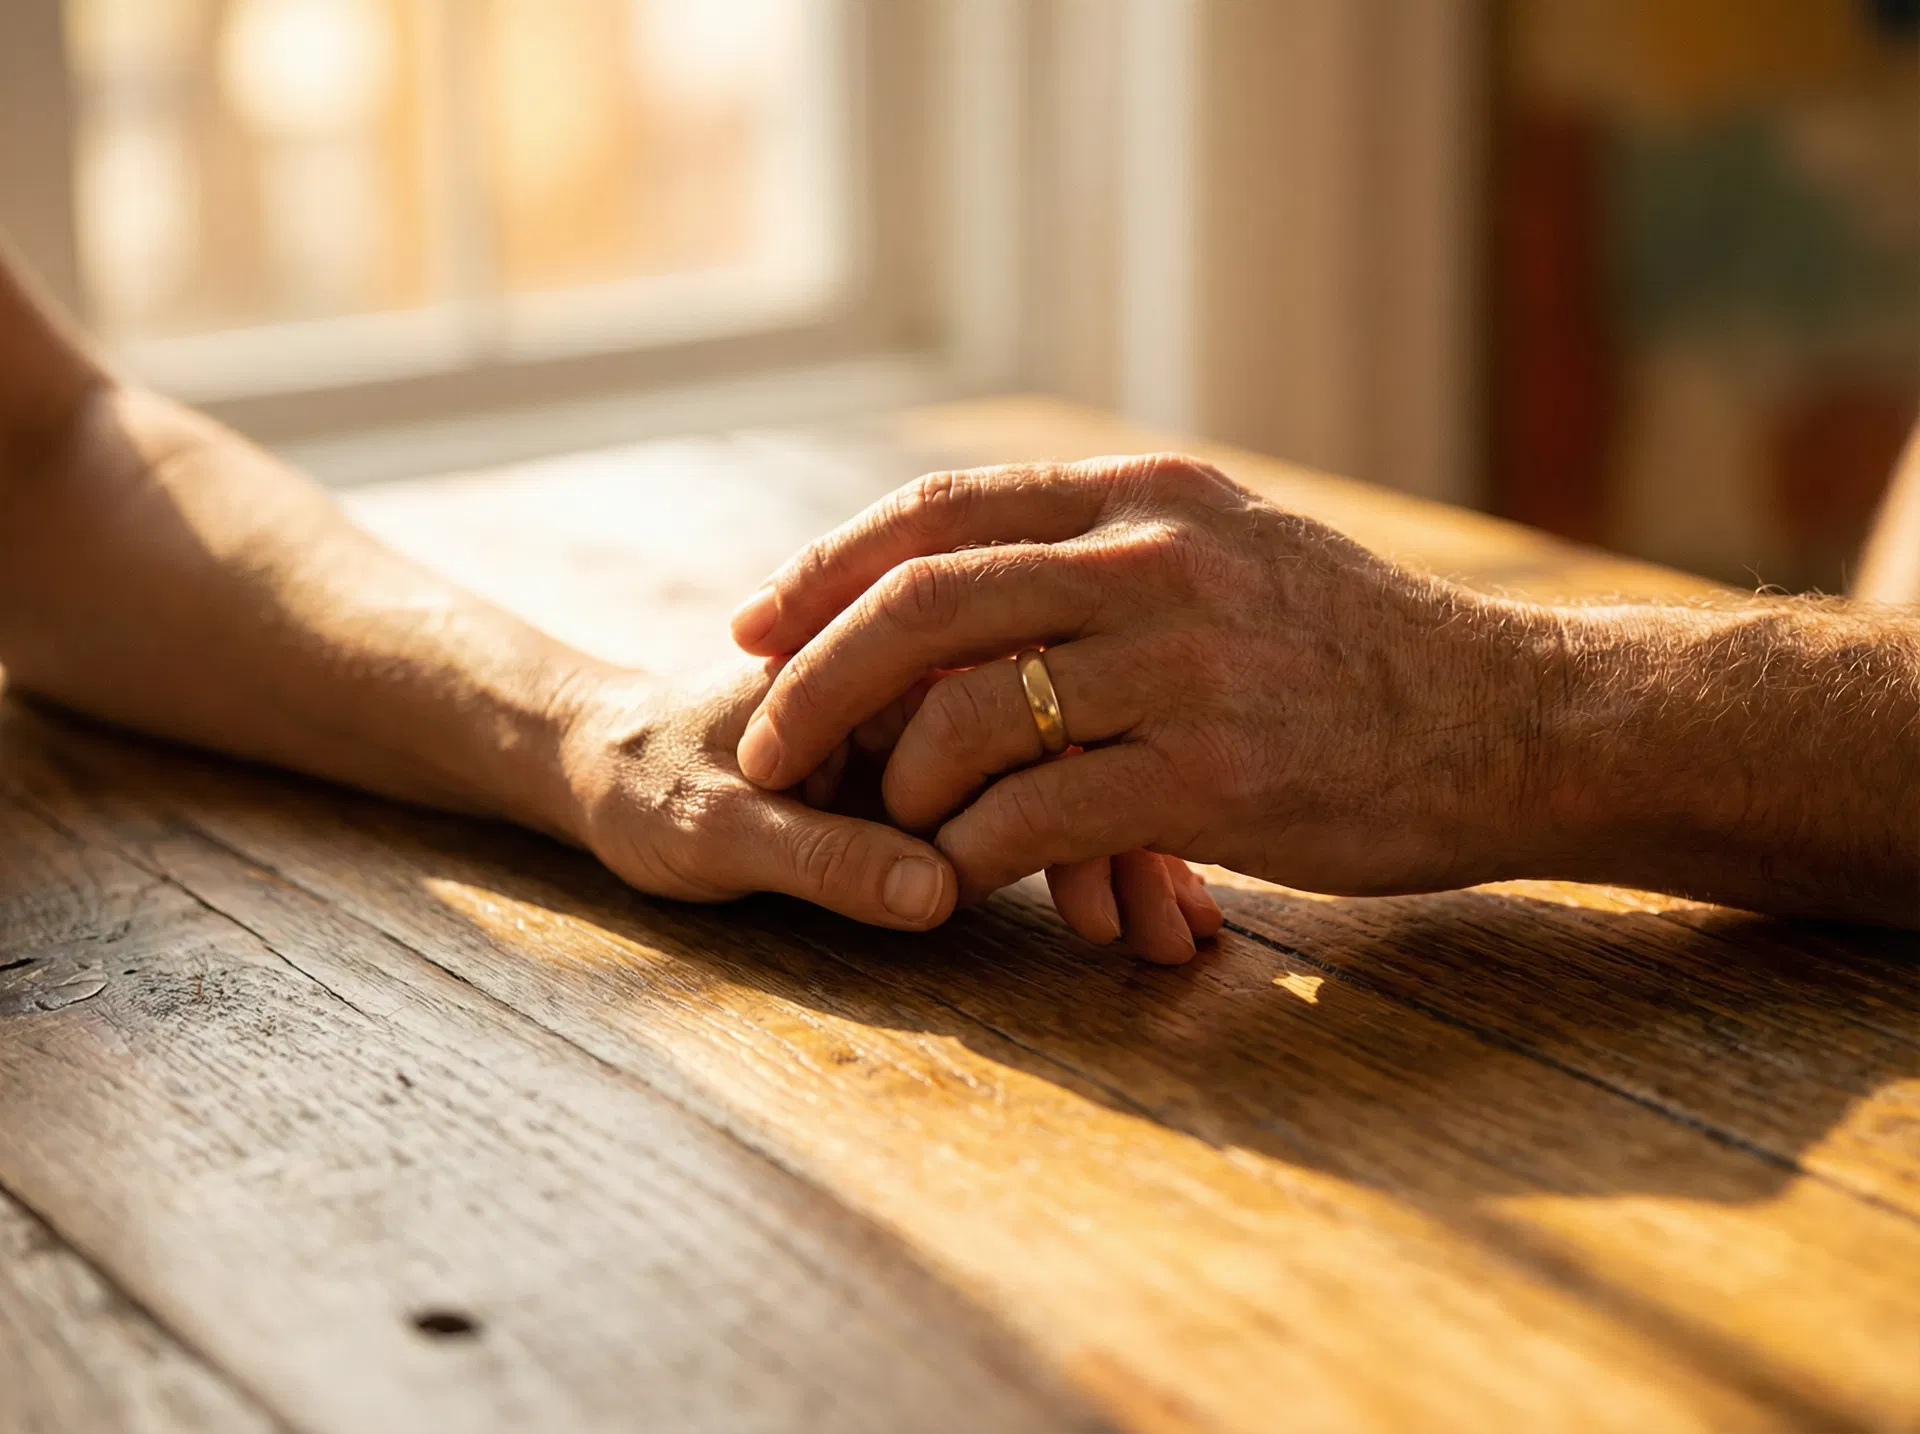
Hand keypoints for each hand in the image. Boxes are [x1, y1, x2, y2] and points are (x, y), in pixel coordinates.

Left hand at [553, 660, 958, 928]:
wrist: (588, 770)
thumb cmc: (638, 783)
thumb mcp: (722, 831)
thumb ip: (829, 860)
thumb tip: (941, 891)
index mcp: (859, 659)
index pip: (978, 715)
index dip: (984, 798)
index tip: (953, 872)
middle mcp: (891, 681)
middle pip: (992, 750)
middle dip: (978, 826)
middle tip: (934, 892)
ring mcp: (892, 728)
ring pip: (975, 787)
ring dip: (966, 844)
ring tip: (925, 892)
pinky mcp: (887, 773)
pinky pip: (944, 811)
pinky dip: (944, 851)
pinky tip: (922, 884)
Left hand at [728, 456, 1550, 907]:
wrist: (1516, 723)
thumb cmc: (1362, 652)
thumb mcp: (1241, 548)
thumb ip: (1118, 547)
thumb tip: (980, 572)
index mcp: (1149, 495)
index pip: (941, 511)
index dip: (825, 568)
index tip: (756, 626)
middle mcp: (1156, 558)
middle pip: (922, 602)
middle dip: (816, 680)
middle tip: (762, 744)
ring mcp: (1186, 663)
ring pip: (968, 714)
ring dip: (899, 783)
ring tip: (884, 827)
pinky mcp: (1213, 775)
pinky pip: (1037, 815)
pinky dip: (970, 851)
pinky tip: (953, 878)